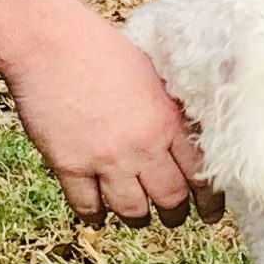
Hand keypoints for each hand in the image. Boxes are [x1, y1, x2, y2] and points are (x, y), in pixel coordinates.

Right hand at [5, 7, 222, 226]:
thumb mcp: (153, 74)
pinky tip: (98, 215)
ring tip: (138, 217)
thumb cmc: (102, 50)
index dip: (209, 200)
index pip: (200, 174)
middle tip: (174, 218)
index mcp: (168, 121)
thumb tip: (188, 130)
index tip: (211, 213)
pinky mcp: (69, 166)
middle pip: (169, 198)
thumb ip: (170, 107)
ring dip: (137, 218)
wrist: (52, 45)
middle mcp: (142, 145)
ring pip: (132, 210)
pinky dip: (95, 216)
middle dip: (175, 214)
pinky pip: (87, 207)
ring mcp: (105, 159)